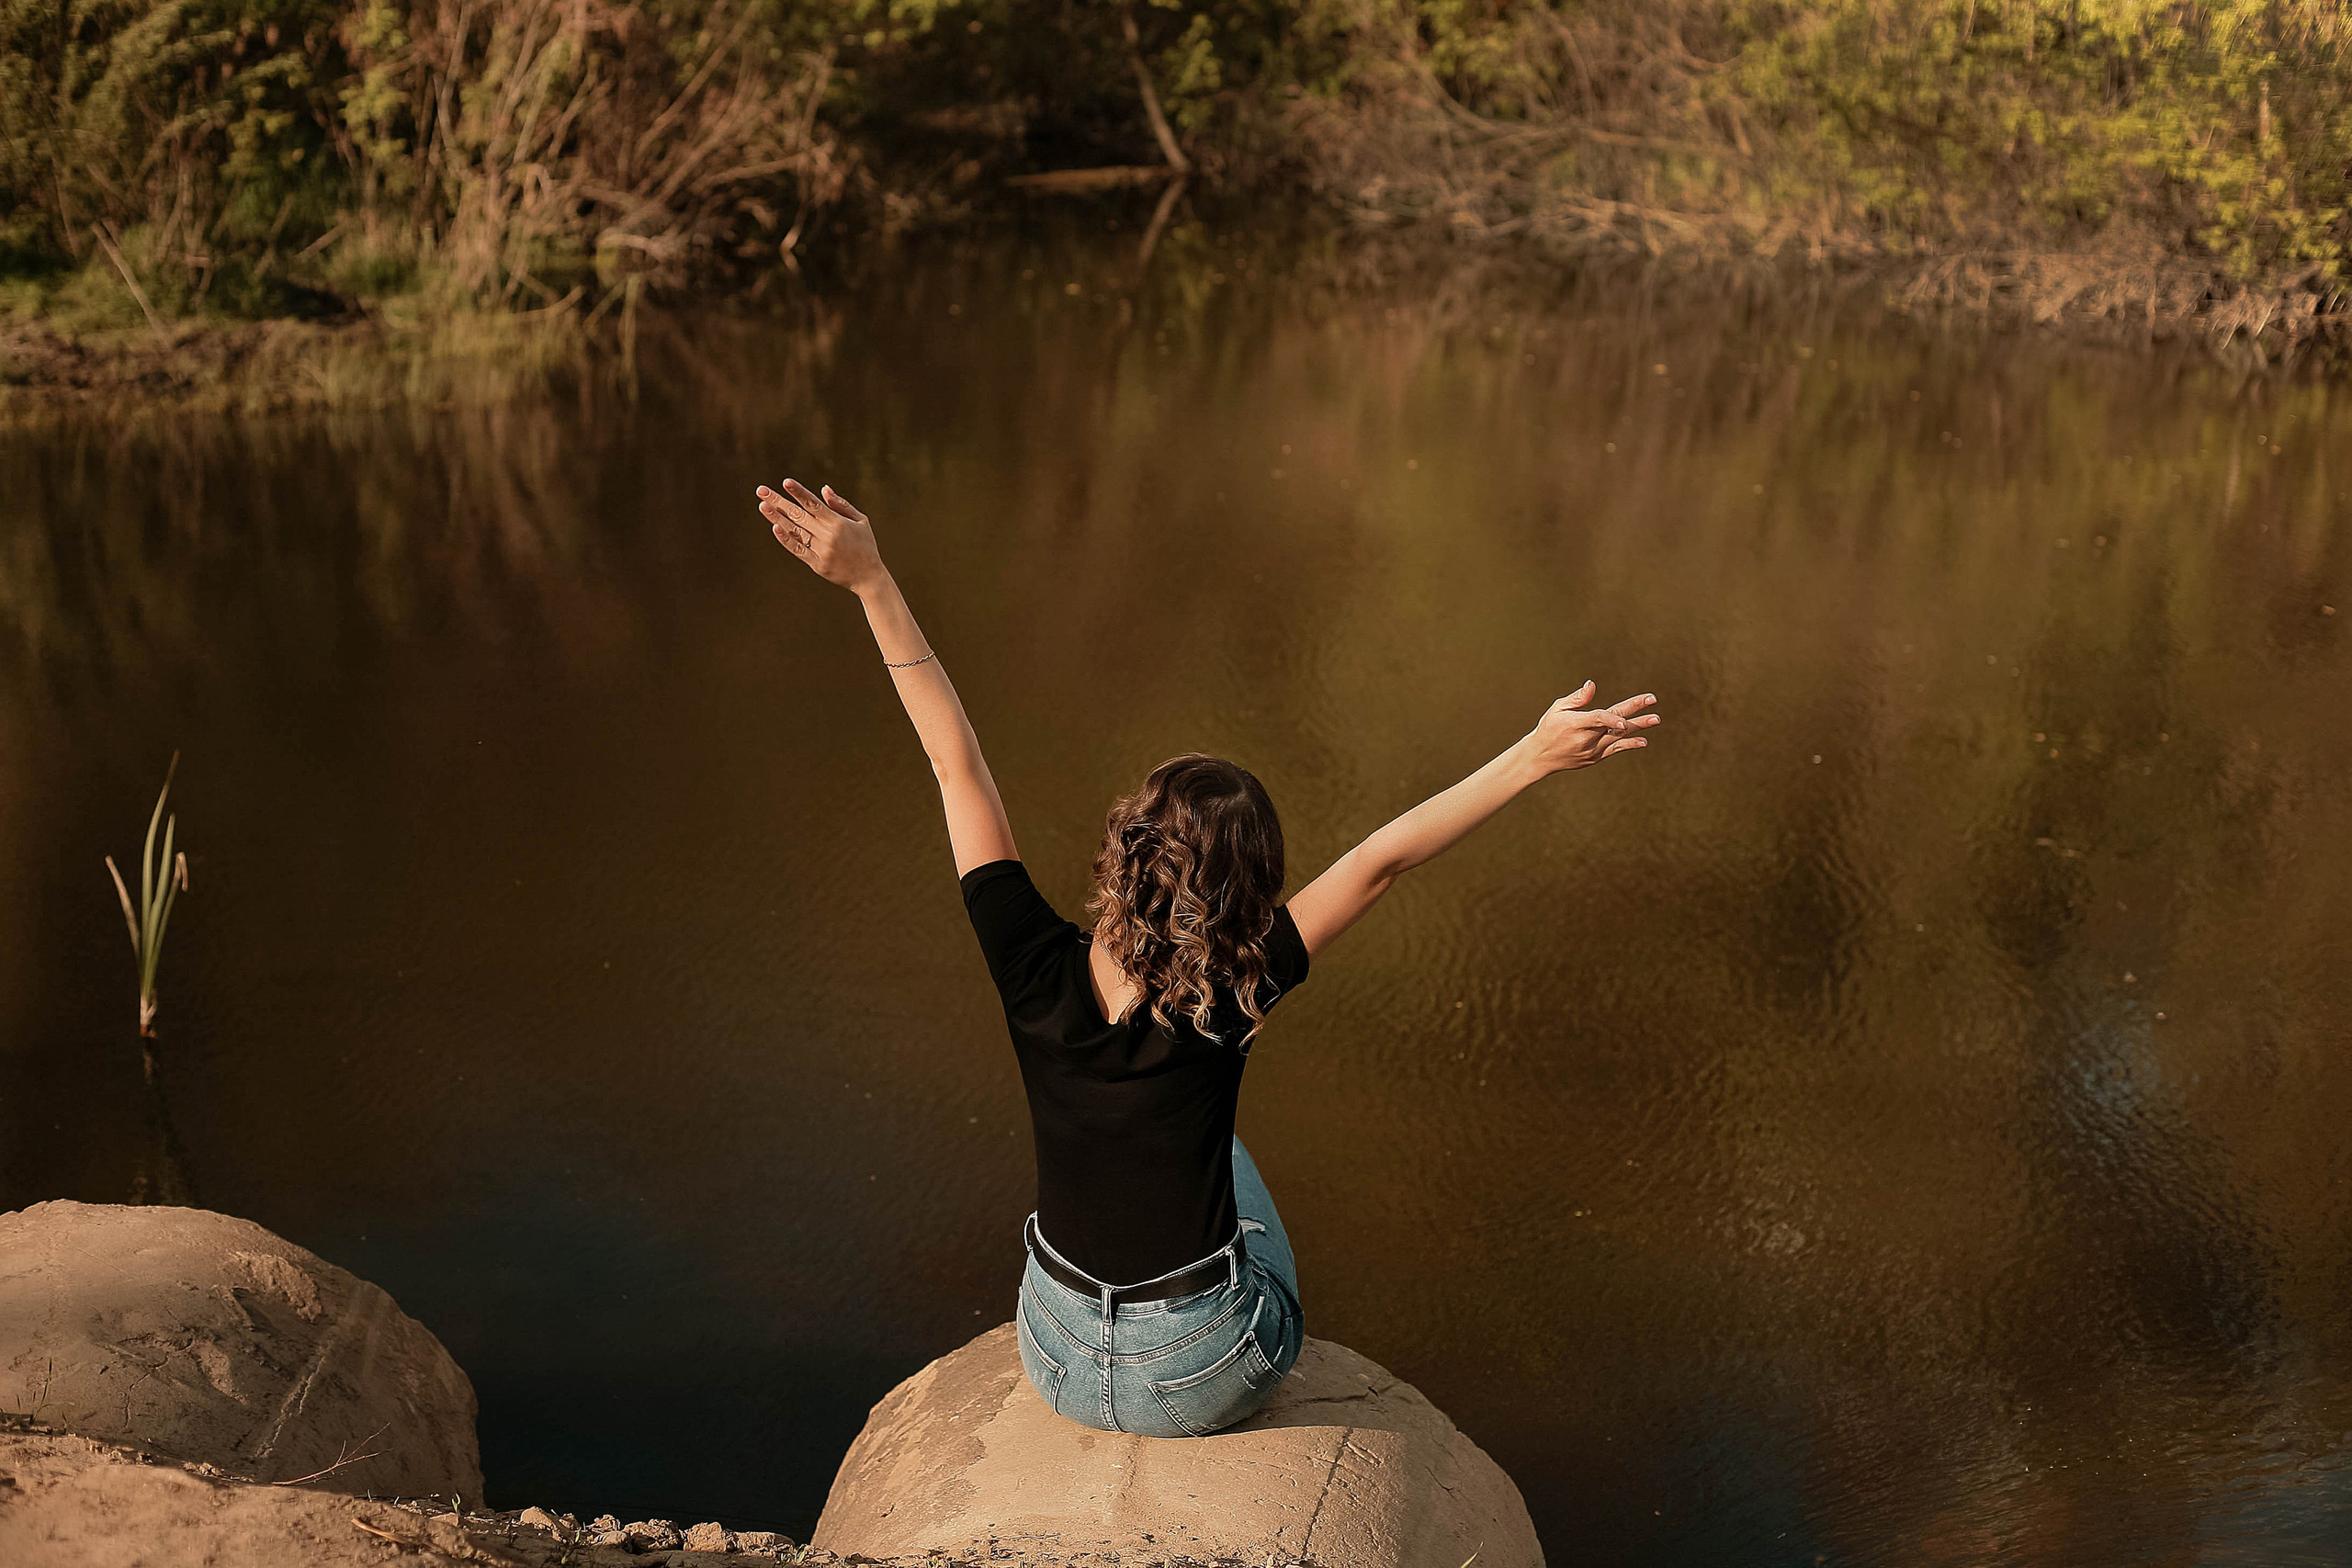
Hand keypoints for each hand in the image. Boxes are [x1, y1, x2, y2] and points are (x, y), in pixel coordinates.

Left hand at [759, 478, 884, 592]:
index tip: (785, 481)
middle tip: (761, 490)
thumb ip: (841, 505)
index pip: (814, 504)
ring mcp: (821, 550)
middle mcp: (828, 535)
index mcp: (838, 523)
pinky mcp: (816, 563)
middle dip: (778, 501)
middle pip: (798, 514)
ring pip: (794, 530)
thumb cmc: (865, 546)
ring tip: (762, 505)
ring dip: (776, 517)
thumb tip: (823, 489)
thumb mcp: (861, 521)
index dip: (799, 492)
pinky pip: (798, 549)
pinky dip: (786, 540)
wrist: (869, 577)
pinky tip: (775, 528)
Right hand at [1524, 681, 1658, 773]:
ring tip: (1656, 718)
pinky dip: (1629, 745)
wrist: (1541, 756)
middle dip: (1635, 713)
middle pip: (1615, 725)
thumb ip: (1577, 698)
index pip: (1598, 719)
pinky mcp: (1595, 757)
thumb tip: (1592, 684)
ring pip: (1620, 737)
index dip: (1613, 720)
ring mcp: (1592, 750)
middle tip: (1653, 702)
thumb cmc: (1549, 728)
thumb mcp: (1557, 709)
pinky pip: (1616, 750)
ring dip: (1639, 728)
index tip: (1625, 719)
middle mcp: (1586, 738)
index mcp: (1576, 724)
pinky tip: (1643, 740)